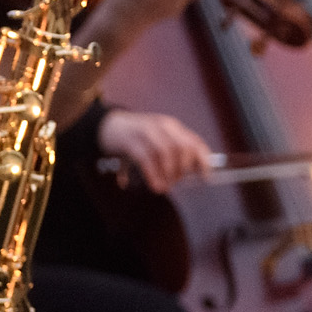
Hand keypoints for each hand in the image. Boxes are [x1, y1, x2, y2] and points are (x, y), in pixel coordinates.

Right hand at [98, 107, 212, 193]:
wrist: (106, 125)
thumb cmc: (135, 137)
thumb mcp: (157, 139)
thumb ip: (174, 151)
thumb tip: (194, 174)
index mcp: (171, 127)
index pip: (195, 142)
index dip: (203, 162)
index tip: (205, 178)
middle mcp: (160, 126)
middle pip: (182, 148)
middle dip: (183, 169)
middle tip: (177, 182)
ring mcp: (144, 132)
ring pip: (165, 152)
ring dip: (168, 173)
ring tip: (165, 186)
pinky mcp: (129, 140)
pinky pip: (146, 159)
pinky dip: (153, 175)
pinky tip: (154, 185)